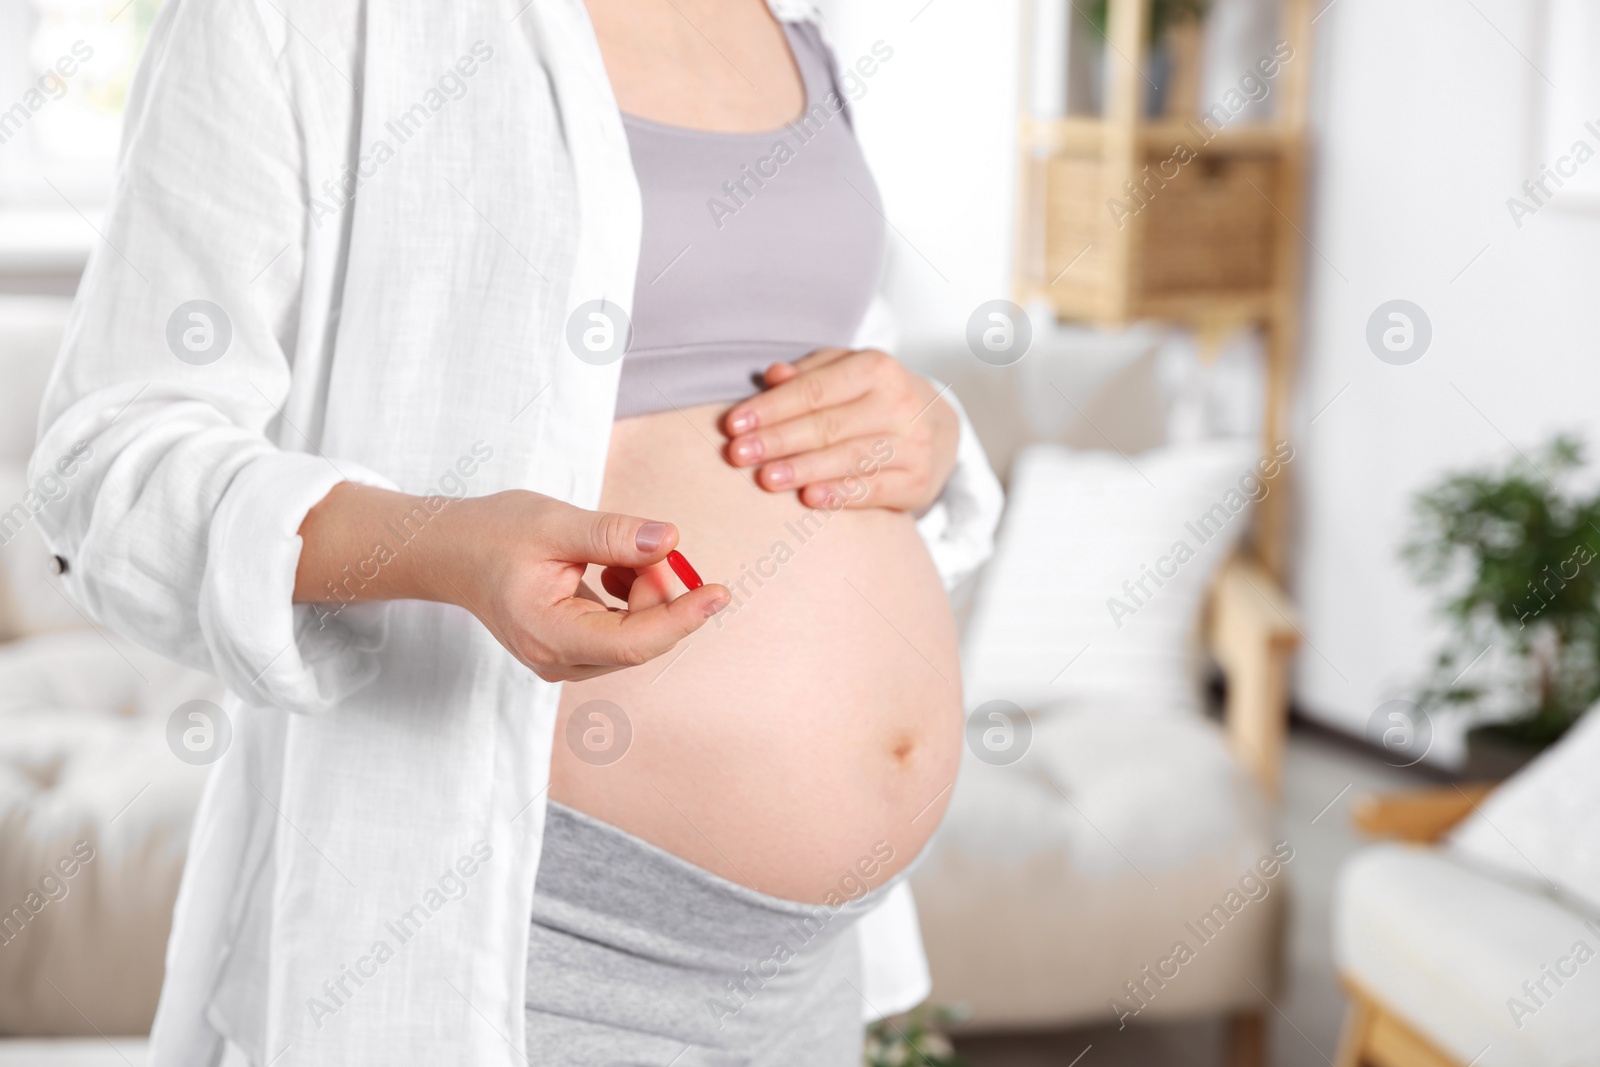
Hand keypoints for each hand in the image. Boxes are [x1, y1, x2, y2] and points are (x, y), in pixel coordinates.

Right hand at [442, 491, 728, 681]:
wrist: (454, 552)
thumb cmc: (495, 535)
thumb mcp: (554, 524)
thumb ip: (613, 535)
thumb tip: (670, 540)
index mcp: (549, 635)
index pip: (633, 643)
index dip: (682, 618)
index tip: (719, 592)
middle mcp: (559, 661)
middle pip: (642, 641)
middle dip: (660, 593)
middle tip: (648, 547)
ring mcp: (567, 661)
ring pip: (638, 636)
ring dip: (646, 593)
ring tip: (614, 556)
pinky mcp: (576, 650)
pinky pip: (626, 632)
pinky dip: (633, 598)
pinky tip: (610, 570)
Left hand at [721, 348, 958, 512]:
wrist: (936, 427)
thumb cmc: (871, 397)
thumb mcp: (843, 372)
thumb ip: (808, 374)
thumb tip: (772, 375)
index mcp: (877, 368)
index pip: (814, 389)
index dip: (771, 408)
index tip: (733, 424)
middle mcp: (901, 403)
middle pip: (828, 425)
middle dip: (779, 440)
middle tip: (739, 455)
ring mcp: (913, 443)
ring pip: (849, 458)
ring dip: (803, 470)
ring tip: (766, 479)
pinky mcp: (918, 480)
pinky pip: (873, 490)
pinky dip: (840, 494)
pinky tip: (809, 499)